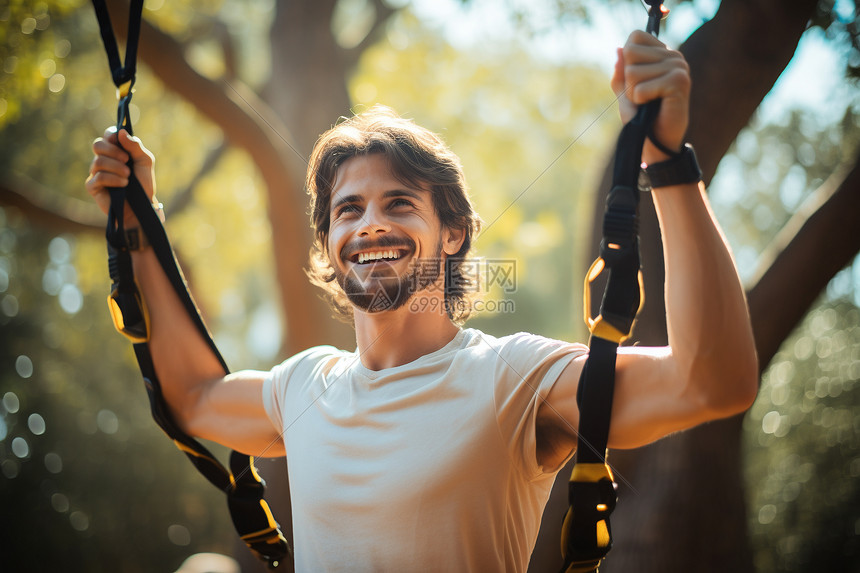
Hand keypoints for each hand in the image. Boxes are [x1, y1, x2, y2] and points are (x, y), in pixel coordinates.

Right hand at [86, 126, 156, 225]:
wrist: (143, 206)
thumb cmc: (144, 184)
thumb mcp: (145, 162)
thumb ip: (135, 146)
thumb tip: (121, 132)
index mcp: (116, 151)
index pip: (107, 135)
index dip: (111, 135)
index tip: (119, 140)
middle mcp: (103, 160)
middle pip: (98, 145)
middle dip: (113, 151)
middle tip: (126, 160)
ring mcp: (96, 173)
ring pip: (98, 161)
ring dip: (116, 167)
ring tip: (128, 176)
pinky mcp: (93, 186)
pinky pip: (98, 177)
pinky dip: (113, 179)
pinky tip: (123, 184)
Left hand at [611, 30, 690, 164]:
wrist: (657, 143)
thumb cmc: (642, 118)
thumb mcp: (625, 92)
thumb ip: (620, 72)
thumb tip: (619, 49)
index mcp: (663, 54)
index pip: (634, 37)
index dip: (627, 61)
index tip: (638, 81)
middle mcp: (674, 56)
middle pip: (630, 53)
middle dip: (629, 81)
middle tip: (644, 96)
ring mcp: (679, 67)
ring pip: (633, 72)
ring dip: (634, 93)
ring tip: (650, 103)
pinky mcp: (679, 81)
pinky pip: (640, 88)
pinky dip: (640, 101)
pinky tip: (655, 107)